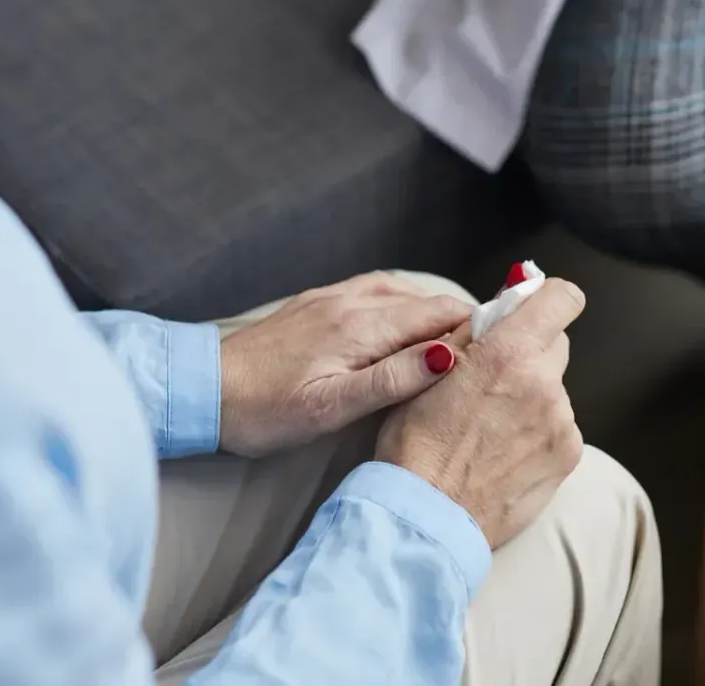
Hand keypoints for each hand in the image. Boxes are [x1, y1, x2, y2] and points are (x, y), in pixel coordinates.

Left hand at [218, 273, 472, 457]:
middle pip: (428, 301)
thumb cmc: (262, 410)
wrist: (201, 389)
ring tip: (457, 349)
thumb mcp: (331, 407)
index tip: (504, 352)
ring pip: (404, 295)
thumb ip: (393, 379)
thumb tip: (449, 356)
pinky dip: (405, 309)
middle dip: (463, 323)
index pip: (441, 313)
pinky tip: (407, 331)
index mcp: (362, 325)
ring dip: (434, 316)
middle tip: (491, 356)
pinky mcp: (317, 303)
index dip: (478, 329)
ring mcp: (333, 297)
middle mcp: (352, 300)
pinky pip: (377, 294)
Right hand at [376, 278, 585, 547]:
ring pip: (554, 389)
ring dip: (531, 396)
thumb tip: (509, 296)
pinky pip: (558, 427)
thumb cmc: (414, 442)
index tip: (528, 310)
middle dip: (528, 351)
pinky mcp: (568, 457)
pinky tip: (502, 452)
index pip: (563, 298)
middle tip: (490, 378)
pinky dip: (537, 432)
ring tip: (489, 427)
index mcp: (510, 352)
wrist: (424, 517)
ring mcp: (562, 423)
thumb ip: (474, 327)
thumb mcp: (429, 367)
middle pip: (555, 344)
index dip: (545, 299)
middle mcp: (546, 383)